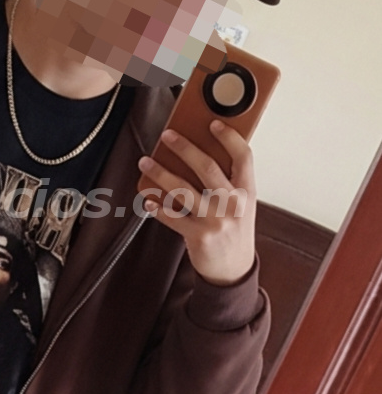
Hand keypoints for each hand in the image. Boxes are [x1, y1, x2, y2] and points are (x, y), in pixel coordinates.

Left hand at [137, 121, 255, 285]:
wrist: (234, 271)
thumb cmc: (234, 231)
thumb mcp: (240, 204)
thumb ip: (226, 182)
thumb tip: (195, 154)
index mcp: (247, 191)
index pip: (243, 156)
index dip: (228, 137)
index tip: (212, 123)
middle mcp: (233, 203)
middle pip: (207, 166)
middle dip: (184, 147)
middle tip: (167, 135)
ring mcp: (216, 220)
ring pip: (183, 189)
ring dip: (160, 173)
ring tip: (146, 162)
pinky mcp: (199, 236)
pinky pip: (172, 216)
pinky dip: (157, 207)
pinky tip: (147, 199)